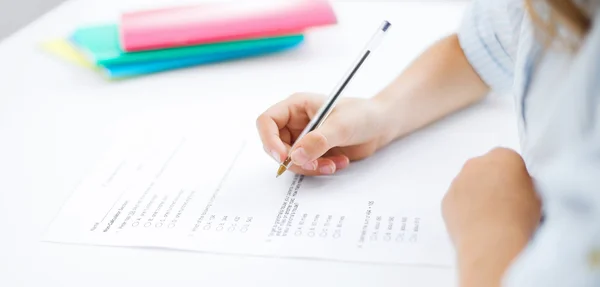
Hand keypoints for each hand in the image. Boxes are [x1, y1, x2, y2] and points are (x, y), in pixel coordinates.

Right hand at [256, 93, 393, 174]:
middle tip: (316, 164)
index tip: (283, 156)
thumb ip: (318, 140)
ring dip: (310, 167)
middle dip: (295, 160)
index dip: (269, 140)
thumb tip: (296, 156)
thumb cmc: (362, 115)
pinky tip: (339, 162)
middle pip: (276, 146)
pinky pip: (306, 167)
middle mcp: (295, 123)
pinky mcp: (313, 152)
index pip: (267, 121)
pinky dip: (320, 169)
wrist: (381, 125)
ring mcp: (303, 139)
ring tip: (333, 164)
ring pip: (291, 161)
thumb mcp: (341, 125)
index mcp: (296, 107)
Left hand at [442, 147, 541, 286]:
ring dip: (476, 195)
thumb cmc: (520, 218)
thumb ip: (524, 184)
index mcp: (502, 156)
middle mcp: (475, 163)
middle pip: (485, 169)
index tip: (519, 192)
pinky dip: (464, 209)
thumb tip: (516, 188)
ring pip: (468, 184)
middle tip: (503, 205)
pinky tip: (475, 224)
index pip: (509, 161)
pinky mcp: (445, 200)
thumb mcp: (537, 196)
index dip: (515, 177)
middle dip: (492, 182)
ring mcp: (457, 181)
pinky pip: (456, 201)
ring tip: (489, 218)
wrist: (492, 243)